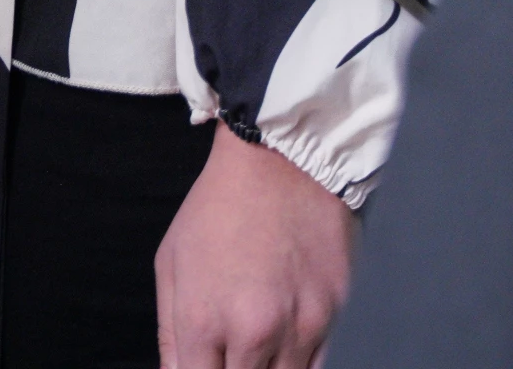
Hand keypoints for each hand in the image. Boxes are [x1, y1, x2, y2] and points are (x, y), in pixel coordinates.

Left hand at [154, 123, 355, 367]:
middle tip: (233, 350)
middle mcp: (255, 330)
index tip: (206, 364)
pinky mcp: (340, 316)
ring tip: (260, 344)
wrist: (280, 164)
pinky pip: (327, 363)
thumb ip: (171, 332)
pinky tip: (292, 341)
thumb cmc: (218, 209)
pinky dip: (307, 361)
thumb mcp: (171, 264)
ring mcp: (303, 326)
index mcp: (203, 318)